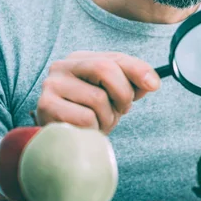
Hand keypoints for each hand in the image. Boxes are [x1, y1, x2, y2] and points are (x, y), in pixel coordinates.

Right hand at [35, 51, 160, 132]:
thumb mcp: (113, 96)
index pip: (115, 57)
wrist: (61, 142)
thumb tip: (152, 82)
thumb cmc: (89, 115)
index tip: (154, 85)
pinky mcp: (46, 107)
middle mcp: (62, 66)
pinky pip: (86, 118)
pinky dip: (93, 129)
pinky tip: (85, 131)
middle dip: (122, 93)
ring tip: (99, 123)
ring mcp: (51, 85)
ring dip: (107, 118)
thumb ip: (132, 85)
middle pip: (105, 69)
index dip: (137, 70)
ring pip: (97, 98)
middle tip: (122, 110)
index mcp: (80, 59)